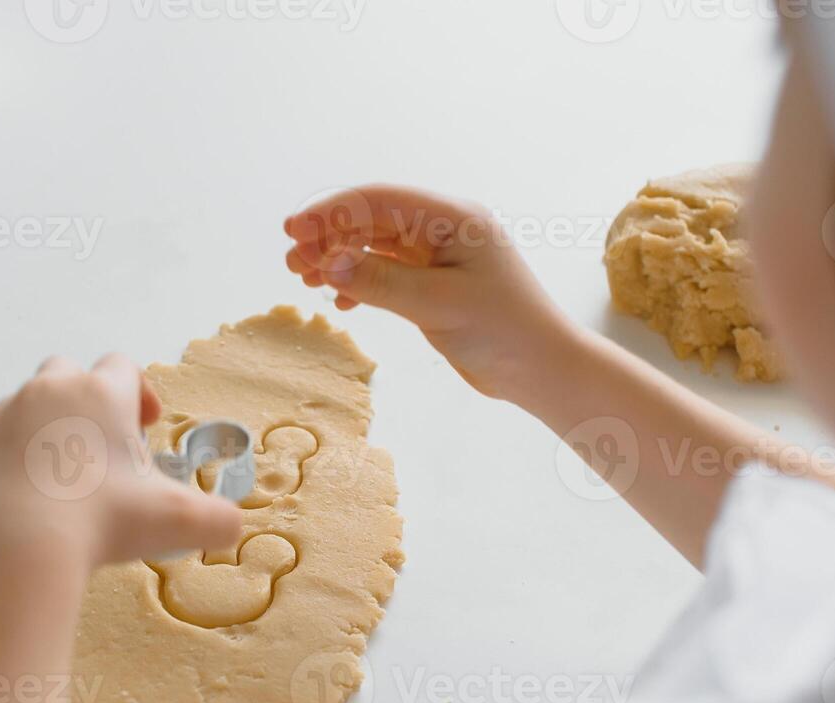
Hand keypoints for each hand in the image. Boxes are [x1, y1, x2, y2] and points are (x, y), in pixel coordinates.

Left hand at [0, 354, 240, 567]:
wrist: (16, 547)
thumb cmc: (103, 520)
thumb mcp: (178, 522)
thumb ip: (216, 519)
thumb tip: (232, 526)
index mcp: (100, 394)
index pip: (123, 367)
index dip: (140, 393)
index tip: (146, 428)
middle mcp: (49, 393)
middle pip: (69, 373)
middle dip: (89, 401)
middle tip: (106, 449)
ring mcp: (4, 419)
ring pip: (30, 406)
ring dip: (51, 430)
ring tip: (69, 478)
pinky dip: (17, 461)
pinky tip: (35, 500)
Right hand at [284, 184, 579, 399]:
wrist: (542, 369)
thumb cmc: (504, 331)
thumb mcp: (437, 305)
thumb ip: (381, 281)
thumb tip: (328, 261)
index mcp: (453, 218)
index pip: (379, 200)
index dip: (331, 211)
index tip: (293, 230)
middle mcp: (444, 228)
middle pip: (372, 220)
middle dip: (329, 237)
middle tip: (292, 263)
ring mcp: (440, 255)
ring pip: (376, 246)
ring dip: (339, 259)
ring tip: (305, 280)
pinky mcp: (436, 283)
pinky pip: (388, 271)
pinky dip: (360, 280)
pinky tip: (341, 300)